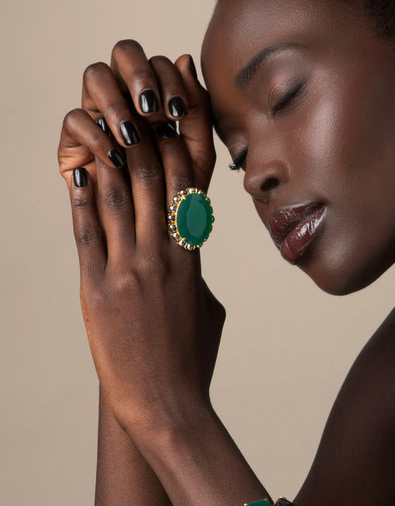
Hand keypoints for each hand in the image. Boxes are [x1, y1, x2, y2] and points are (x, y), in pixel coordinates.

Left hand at [58, 40, 224, 437]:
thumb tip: (191, 262)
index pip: (190, 192)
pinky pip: (89, 232)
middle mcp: (164, 258)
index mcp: (193, 262)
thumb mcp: (207, 313)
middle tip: (139, 103)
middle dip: (148, 137)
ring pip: (121, 198)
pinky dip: (83, 198)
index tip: (178, 119)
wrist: (168, 403)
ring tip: (104, 121)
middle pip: (156, 182)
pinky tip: (77, 170)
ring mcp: (131, 270)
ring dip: (112, 156)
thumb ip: (197, 279)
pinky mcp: (98, 289)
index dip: (184, 148)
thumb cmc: (193, 361)